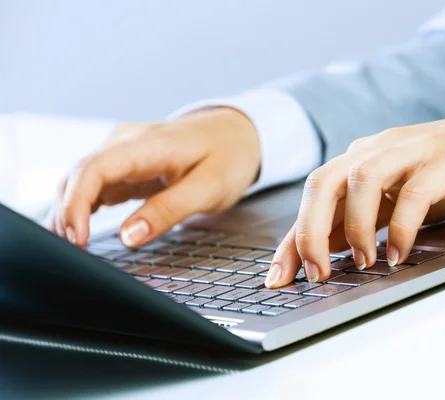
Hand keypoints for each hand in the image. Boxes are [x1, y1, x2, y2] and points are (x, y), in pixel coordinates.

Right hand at [47, 108, 260, 247]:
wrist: (236, 133)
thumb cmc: (228, 156)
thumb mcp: (210, 187)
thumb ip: (170, 210)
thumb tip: (130, 236)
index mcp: (149, 144)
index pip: (96, 168)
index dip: (77, 204)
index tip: (78, 238)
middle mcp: (127, 142)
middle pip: (80, 174)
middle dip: (67, 213)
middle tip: (73, 252)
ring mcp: (124, 151)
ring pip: (81, 179)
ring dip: (69, 210)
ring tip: (70, 245)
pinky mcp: (126, 164)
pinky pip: (94, 183)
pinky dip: (81, 205)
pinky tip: (78, 228)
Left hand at [265, 100, 444, 287]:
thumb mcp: (399, 197)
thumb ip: (365, 217)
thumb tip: (326, 248)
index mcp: (364, 157)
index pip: (314, 197)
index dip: (291, 237)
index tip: (277, 276)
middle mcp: (380, 148)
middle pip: (324, 182)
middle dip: (309, 231)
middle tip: (315, 274)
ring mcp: (412, 150)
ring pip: (361, 179)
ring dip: (355, 227)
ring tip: (362, 263)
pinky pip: (414, 192)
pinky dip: (402, 226)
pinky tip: (399, 254)